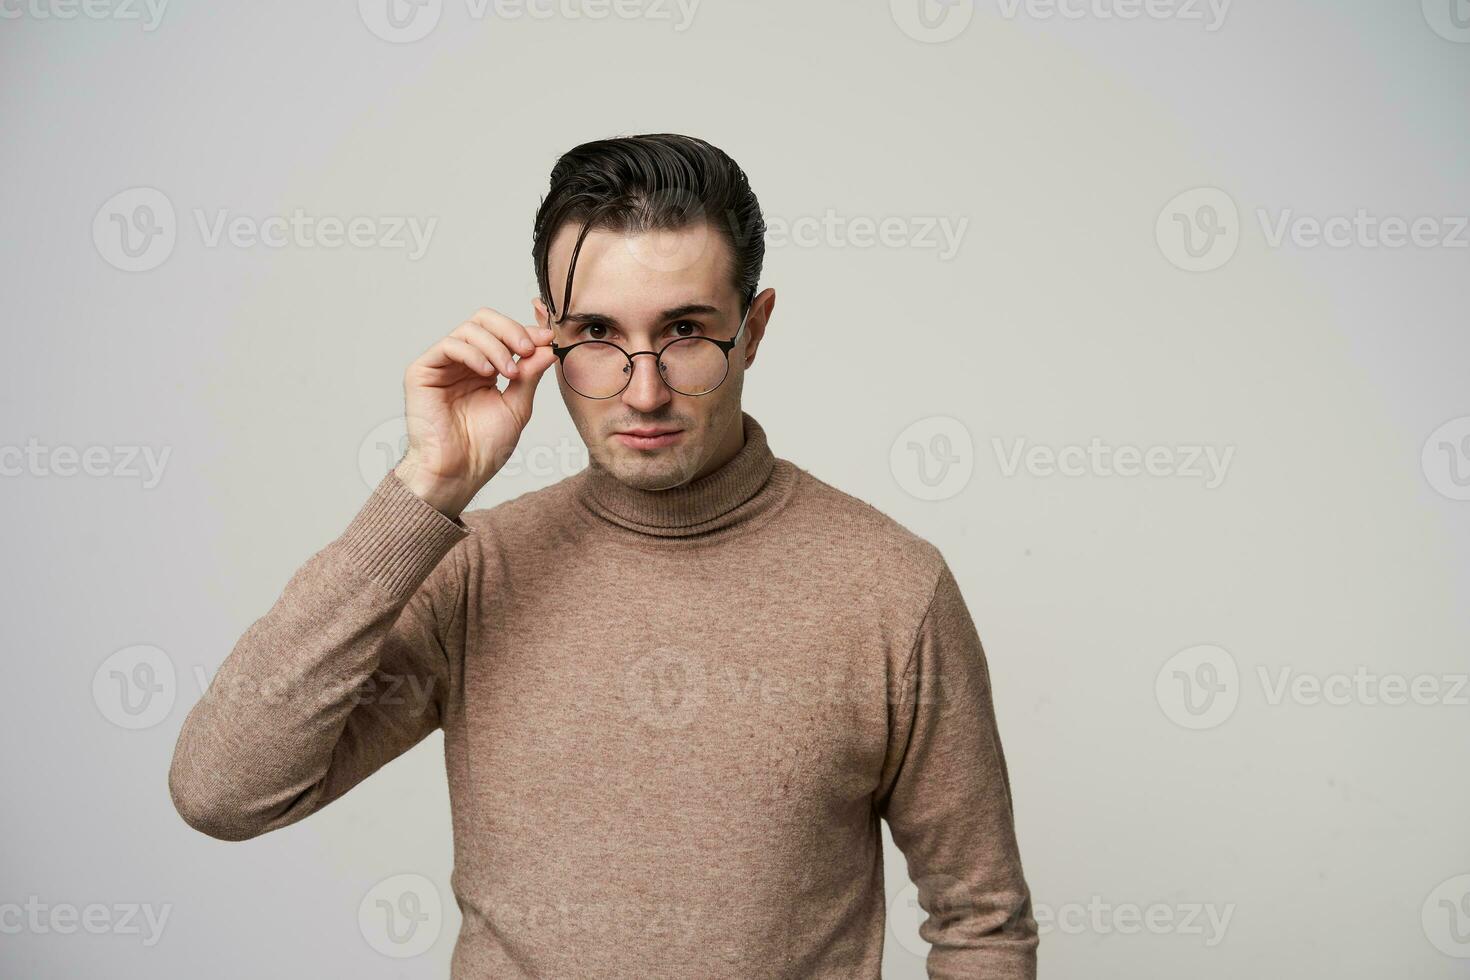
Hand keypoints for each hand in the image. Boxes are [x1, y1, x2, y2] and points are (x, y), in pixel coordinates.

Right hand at [392, 307, 556, 517]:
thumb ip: (530, 375)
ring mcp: (442, 365)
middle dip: (511, 330)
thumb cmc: (484, 448)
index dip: (525, 331)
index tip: (547, 338)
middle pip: (484, 321)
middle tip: (527, 348)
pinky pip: (449, 345)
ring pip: (469, 329)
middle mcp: (462, 363)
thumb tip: (548, 347)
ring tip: (508, 373)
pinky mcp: (422, 371)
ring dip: (495, 346)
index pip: (503, 334)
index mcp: (484, 369)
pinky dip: (473, 353)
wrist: (459, 472)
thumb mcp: (517, 406)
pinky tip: (486, 372)